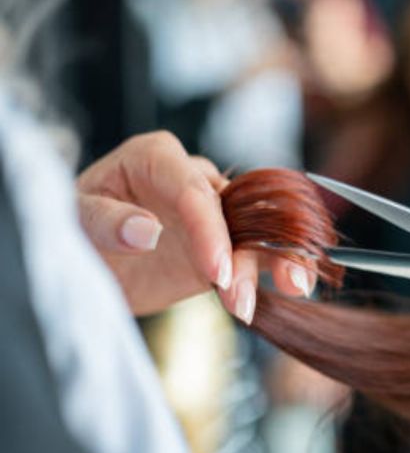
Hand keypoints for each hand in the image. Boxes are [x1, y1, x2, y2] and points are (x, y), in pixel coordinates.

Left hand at [76, 131, 316, 320]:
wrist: (81, 263)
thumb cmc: (69, 228)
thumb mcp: (72, 220)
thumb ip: (104, 221)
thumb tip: (145, 231)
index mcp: (155, 157)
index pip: (192, 188)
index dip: (209, 228)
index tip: (214, 269)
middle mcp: (191, 180)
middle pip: (234, 208)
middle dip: (244, 251)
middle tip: (238, 295)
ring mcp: (211, 214)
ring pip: (255, 230)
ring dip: (274, 260)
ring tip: (287, 290)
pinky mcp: (223, 246)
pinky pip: (258, 253)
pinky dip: (278, 268)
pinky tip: (297, 285)